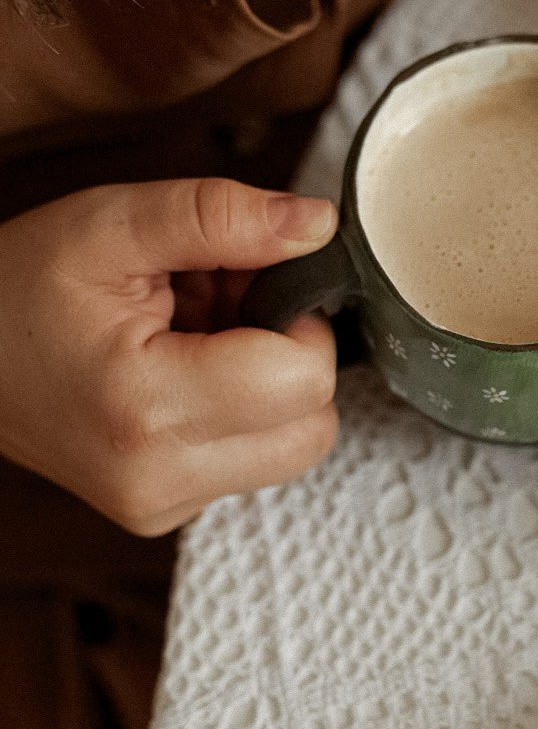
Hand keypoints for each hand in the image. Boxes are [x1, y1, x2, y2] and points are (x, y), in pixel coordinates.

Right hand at [0, 178, 339, 533]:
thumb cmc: (18, 286)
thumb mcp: (112, 223)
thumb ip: (222, 217)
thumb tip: (317, 226)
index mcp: (145, 408)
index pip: (304, 380)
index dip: (297, 316)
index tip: (247, 281)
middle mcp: (158, 478)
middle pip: (313, 427)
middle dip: (288, 354)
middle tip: (222, 305)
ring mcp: (162, 505)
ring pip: (292, 445)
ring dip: (266, 384)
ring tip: (195, 335)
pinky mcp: (166, 511)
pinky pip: (252, 460)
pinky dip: (238, 411)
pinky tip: (180, 370)